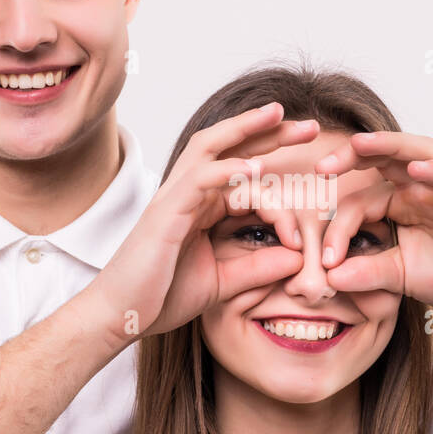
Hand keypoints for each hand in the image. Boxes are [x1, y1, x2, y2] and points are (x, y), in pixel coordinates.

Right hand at [85, 103, 317, 344]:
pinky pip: (199, 179)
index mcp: (201, 206)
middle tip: (311, 126)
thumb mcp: (223, 282)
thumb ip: (259, 268)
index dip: (284, 186)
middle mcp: (188, 193)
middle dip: (270, 132)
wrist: (119, 316)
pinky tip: (256, 167)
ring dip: (247, 130)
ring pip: (211, 148)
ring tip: (280, 116)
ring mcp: (174, 198)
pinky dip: (228, 169)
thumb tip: (299, 258)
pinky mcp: (166, 211)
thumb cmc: (161, 297)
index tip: (313, 215)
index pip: (246, 176)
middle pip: (230, 146)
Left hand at [313, 131, 432, 320]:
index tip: (325, 259)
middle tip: (320, 167)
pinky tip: (417, 171)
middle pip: (385, 156)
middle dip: (352, 155)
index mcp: (399, 201)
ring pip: (420, 152)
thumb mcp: (397, 276)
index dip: (338, 225)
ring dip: (390, 145)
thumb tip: (327, 278)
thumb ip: (364, 274)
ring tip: (360, 144)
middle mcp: (421, 187)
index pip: (361, 199)